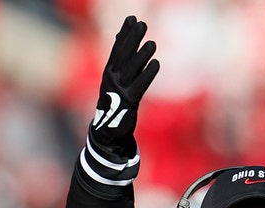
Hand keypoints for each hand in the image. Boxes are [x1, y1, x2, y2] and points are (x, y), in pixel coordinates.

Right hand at [90, 16, 159, 153]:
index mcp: (109, 72)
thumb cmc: (115, 102)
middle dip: (132, 39)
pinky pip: (139, 86)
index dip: (124, 34)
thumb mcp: (115, 80)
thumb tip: (122, 36)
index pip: (117, 49)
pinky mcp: (128, 102)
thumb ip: (121, 59)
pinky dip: (147, 74)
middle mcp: (111, 79)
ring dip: (141, 56)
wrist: (108, 131)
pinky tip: (156, 64)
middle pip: (123, 56)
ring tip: (152, 43)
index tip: (131, 20)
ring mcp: (119, 90)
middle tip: (142, 24)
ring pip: (131, 70)